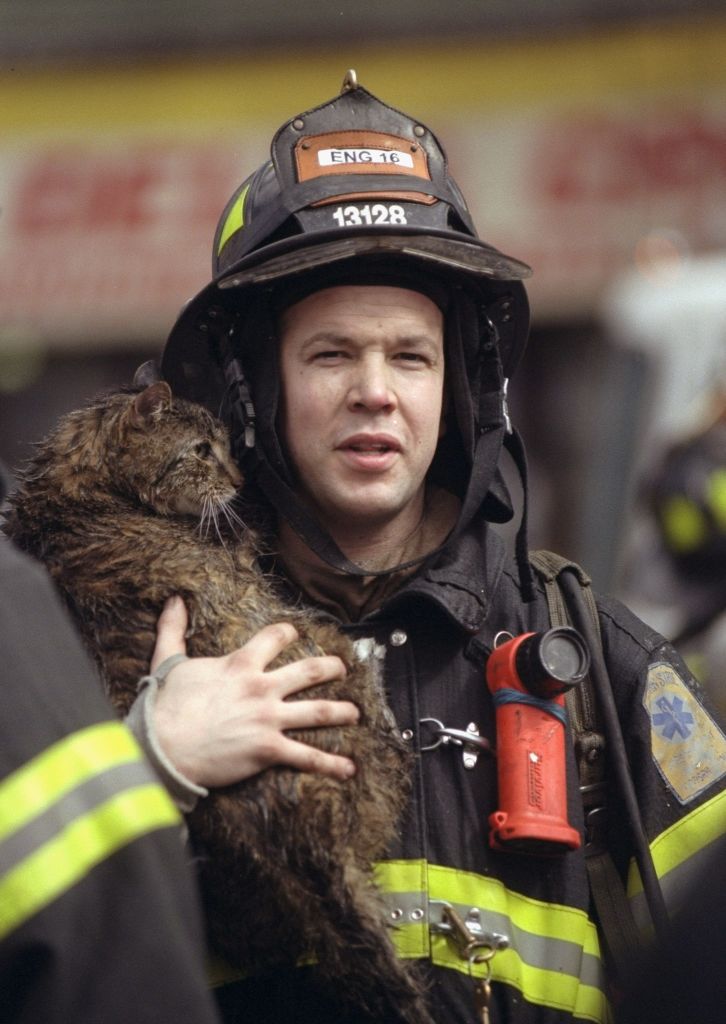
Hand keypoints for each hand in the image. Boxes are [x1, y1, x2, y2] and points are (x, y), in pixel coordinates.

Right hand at [150, 595, 358, 787]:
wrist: (161, 747)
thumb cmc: (164, 707)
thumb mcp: (168, 662)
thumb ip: (173, 630)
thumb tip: (174, 601)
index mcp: (241, 665)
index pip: (274, 638)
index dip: (287, 633)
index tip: (296, 633)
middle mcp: (262, 688)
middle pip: (307, 672)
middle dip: (330, 668)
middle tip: (342, 668)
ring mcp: (268, 719)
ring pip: (317, 712)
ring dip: (341, 712)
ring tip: (354, 712)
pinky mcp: (268, 750)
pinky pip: (306, 757)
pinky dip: (330, 764)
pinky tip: (349, 769)